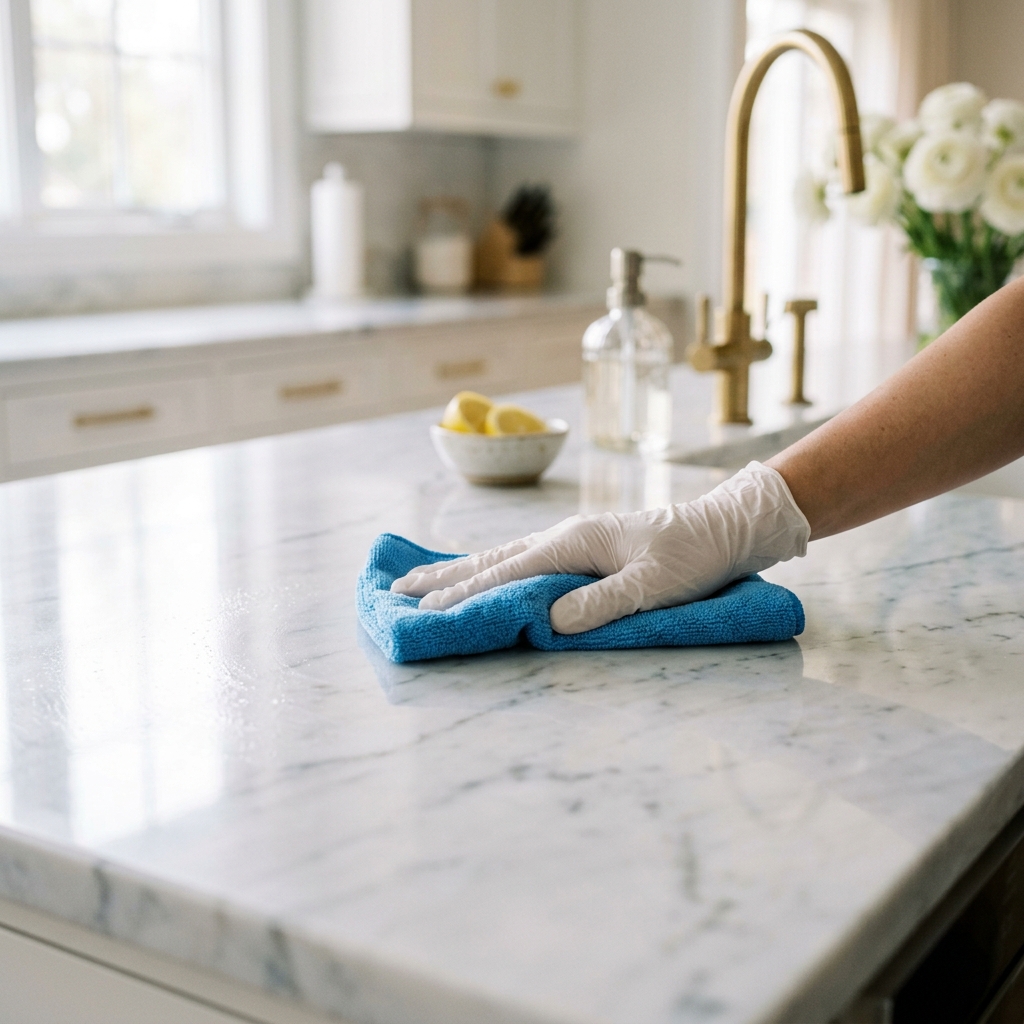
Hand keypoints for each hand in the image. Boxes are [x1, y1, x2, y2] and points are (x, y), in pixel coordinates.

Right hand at [391, 462, 809, 633]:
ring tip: (421, 582)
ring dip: (460, 572)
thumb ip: (603, 603)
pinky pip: (522, 561)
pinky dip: (490, 570)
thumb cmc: (693, 556)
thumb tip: (548, 622)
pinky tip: (481, 576)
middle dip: (445, 578)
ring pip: (502, 558)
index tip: (425, 609)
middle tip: (397, 591)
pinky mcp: (579, 551)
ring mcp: (569, 542)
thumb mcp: (654, 584)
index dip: (466, 593)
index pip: (509, 572)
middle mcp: (563, 537)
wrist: (722, 527)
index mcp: (574, 542)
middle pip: (492, 560)